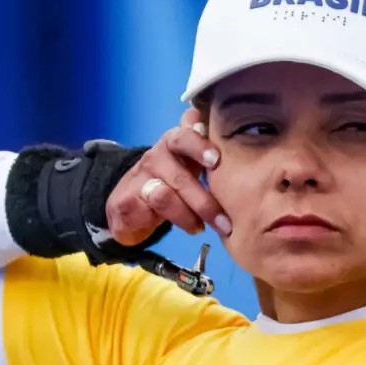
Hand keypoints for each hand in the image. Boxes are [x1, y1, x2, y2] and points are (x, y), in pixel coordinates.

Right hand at [106, 108, 229, 243]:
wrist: (131, 200)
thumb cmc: (174, 179)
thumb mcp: (194, 163)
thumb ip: (212, 152)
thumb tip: (240, 143)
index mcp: (175, 143)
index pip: (184, 136)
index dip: (198, 146)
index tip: (215, 160)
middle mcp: (156, 157)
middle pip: (179, 176)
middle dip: (204, 202)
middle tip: (224, 222)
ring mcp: (139, 179)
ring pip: (163, 196)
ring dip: (187, 216)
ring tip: (202, 228)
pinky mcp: (125, 201)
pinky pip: (145, 213)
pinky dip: (169, 224)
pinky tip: (187, 228)